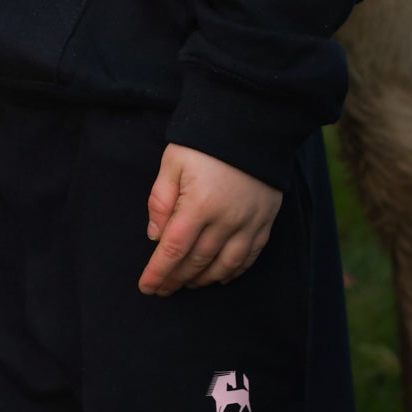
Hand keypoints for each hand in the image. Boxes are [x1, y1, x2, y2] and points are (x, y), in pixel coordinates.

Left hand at [138, 144, 281, 295]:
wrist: (251, 123)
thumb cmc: (205, 141)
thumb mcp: (172, 162)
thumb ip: (161, 200)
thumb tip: (156, 236)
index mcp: (199, 205)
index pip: (174, 250)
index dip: (158, 272)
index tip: (146, 287)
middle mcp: (226, 220)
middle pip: (197, 261)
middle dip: (176, 279)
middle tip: (163, 289)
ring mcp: (249, 223)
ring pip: (225, 265)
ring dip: (204, 279)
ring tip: (188, 284)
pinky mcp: (265, 220)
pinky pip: (250, 256)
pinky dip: (233, 271)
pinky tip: (220, 276)